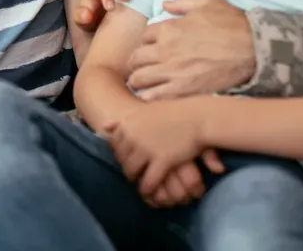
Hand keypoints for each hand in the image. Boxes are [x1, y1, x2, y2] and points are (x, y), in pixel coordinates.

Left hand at [104, 99, 219, 201]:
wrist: (199, 117)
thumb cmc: (175, 113)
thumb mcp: (145, 111)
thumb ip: (124, 121)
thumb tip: (103, 126)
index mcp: (128, 122)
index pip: (114, 146)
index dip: (122, 154)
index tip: (132, 157)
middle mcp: (133, 135)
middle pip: (121, 160)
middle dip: (128, 168)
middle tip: (137, 173)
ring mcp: (146, 148)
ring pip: (131, 172)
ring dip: (136, 180)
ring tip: (142, 183)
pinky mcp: (162, 160)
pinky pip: (148, 181)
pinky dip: (148, 188)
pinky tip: (151, 191)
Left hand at [126, 0, 254, 100]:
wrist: (253, 49)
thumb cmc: (232, 23)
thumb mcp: (207, 2)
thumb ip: (182, 2)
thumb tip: (165, 4)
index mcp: (168, 29)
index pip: (143, 36)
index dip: (148, 41)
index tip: (154, 46)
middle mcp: (165, 50)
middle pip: (135, 58)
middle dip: (138, 61)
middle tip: (146, 65)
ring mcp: (172, 72)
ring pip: (138, 79)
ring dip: (139, 79)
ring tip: (147, 81)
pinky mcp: (183, 90)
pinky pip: (153, 97)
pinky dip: (149, 96)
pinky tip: (154, 94)